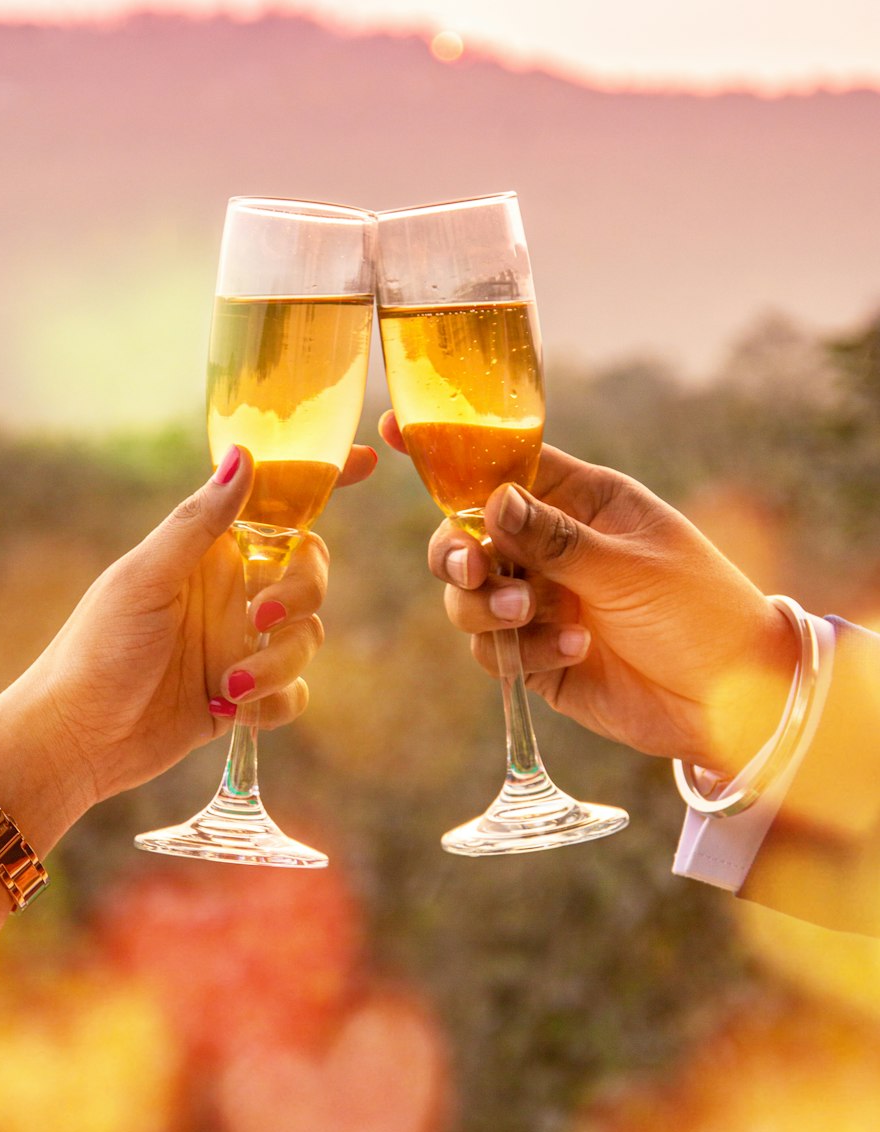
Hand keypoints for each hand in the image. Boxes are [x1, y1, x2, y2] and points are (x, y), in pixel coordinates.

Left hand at [0, 444, 376, 847]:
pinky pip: (295, 691)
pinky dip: (276, 702)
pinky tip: (236, 711)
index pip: (275, 502)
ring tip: (228, 684)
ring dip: (277, 661)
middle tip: (262, 616)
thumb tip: (244, 455)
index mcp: (209, 550)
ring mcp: (241, 641)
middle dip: (301, 593)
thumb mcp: (144, 578)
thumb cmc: (95, 647)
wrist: (74, 738)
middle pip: (311, 571)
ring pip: (307, 636)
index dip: (320, 479)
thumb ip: (197, 523)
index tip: (363, 461)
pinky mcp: (244, 694)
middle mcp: (232, 590)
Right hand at [380, 413, 795, 775]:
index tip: (396, 429)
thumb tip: (490, 499)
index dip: (450, 450)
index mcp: (580, 501)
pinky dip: (520, 650)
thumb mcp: (631, 564)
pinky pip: (495, 650)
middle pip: (466, 535)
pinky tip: (574, 650)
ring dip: (488, 605)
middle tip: (473, 570)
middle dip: (456, 552)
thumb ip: (555, 537)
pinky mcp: (537, 657)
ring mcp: (542, 602)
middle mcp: (552, 547)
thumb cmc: (700, 610)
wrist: (735, 702)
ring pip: (469, 596)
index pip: (504, 463)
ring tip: (535, 616)